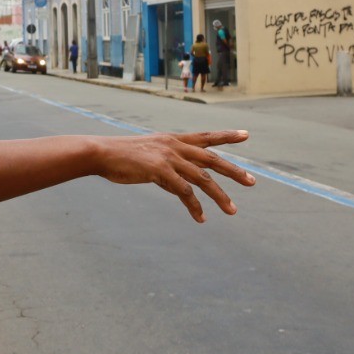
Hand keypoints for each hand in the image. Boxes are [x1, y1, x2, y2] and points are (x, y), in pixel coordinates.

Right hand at [96, 130, 253, 222]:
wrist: (101, 153)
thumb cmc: (121, 155)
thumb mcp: (148, 156)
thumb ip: (168, 168)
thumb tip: (181, 187)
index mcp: (172, 139)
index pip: (205, 136)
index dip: (226, 136)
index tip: (245, 135)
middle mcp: (174, 146)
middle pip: (212, 159)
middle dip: (234, 171)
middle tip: (252, 182)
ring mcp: (169, 158)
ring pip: (203, 179)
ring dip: (220, 196)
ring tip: (232, 211)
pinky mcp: (161, 171)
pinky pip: (184, 192)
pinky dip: (194, 207)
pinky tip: (200, 218)